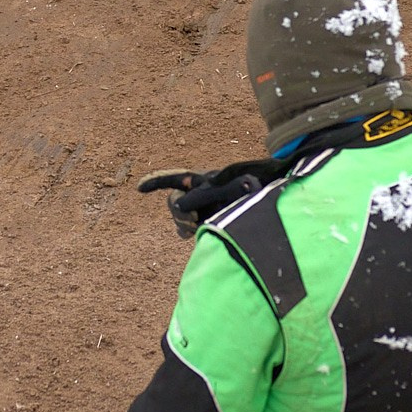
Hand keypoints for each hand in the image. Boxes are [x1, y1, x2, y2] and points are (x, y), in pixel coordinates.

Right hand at [139, 159, 279, 238]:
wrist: (272, 194)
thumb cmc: (261, 185)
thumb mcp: (243, 185)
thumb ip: (224, 191)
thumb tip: (197, 204)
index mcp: (205, 179)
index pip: (176, 178)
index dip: (157, 181)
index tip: (139, 189)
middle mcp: (200, 192)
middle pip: (174, 202)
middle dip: (180, 211)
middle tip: (194, 219)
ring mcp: (201, 207)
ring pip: (179, 217)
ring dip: (184, 223)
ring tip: (198, 226)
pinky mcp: (206, 221)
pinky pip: (186, 229)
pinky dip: (187, 230)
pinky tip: (195, 233)